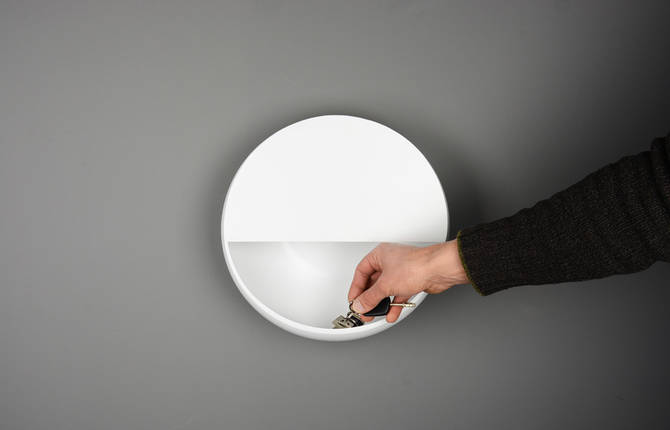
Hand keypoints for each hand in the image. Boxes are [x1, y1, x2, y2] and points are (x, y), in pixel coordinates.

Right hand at [347, 240, 468, 322]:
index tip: (354, 300)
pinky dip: (394, 304)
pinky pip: (398, 294)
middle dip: (369, 298)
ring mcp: (401, 271)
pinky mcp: (411, 281)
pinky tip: (391, 313)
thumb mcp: (386, 284)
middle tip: (364, 309)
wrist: (440, 269)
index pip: (361, 272)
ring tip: (376, 313)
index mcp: (380, 254)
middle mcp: (390, 261)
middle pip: (373, 282)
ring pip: (386, 289)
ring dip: (381, 303)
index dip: (356, 288)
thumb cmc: (417, 265)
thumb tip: (360, 304)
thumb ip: (370, 297)